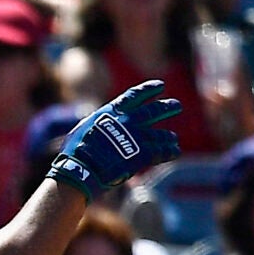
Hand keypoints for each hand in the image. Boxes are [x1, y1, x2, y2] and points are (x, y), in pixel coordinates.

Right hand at [46, 81, 184, 196]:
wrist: (82, 168)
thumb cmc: (77, 150)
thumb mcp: (84, 128)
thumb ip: (97, 124)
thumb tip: (97, 123)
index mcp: (113, 111)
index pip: (135, 95)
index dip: (149, 90)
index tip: (161, 86)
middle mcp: (128, 121)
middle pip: (153, 111)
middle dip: (166, 107)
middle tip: (176, 105)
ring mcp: (137, 137)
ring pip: (159, 134)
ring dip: (167, 136)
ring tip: (173, 138)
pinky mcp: (142, 154)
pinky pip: (161, 151)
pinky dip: (169, 151)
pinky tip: (175, 151)